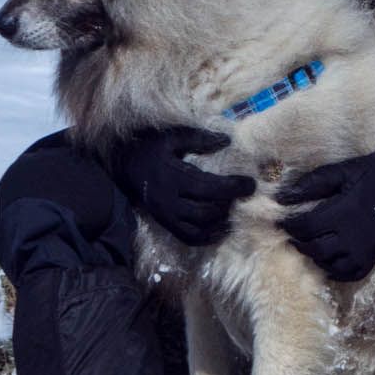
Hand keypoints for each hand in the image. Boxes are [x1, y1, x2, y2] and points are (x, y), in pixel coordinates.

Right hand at [112, 125, 255, 244]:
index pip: (208, 187)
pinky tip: (223, 227)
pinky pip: (189, 238)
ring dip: (220, 220)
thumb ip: (199, 138)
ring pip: (198, 227)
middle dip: (229, 204)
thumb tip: (227, 140)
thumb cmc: (150, 148)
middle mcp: (166, 200)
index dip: (233, 188)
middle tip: (242, 193)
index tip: (251, 183)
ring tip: (233, 206)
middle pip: (205, 211)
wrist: (124, 166)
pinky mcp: (165, 224)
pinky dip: (208, 237)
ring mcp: (165, 215)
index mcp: (170, 177)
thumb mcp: (172, 137)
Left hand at [276, 150, 374, 280]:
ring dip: (314, 256)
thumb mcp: (342, 171)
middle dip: (298, 242)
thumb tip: (282, 197)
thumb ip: (312, 183)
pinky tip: (328, 258)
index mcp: (345, 210)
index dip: (289, 225)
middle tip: (293, 235)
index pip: (306, 226)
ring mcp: (365, 249)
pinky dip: (334, 270)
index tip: (282, 222)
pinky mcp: (373, 257)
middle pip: (314, 248)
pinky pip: (348, 274)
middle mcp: (355, 234)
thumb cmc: (370, 175)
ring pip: (328, 264)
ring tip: (310, 244)